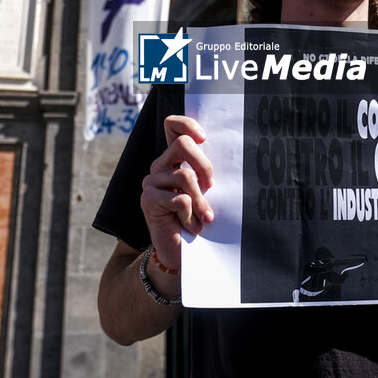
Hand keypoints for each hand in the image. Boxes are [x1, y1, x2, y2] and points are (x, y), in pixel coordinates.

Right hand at [139, 115, 214, 270]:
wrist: (180, 252)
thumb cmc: (197, 219)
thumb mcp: (205, 191)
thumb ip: (206, 171)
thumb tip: (229, 154)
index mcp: (173, 159)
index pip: (172, 126)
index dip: (187, 124)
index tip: (203, 138)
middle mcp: (160, 166)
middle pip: (182, 145)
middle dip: (204, 165)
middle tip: (212, 186)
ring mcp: (151, 181)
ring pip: (185, 176)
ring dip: (201, 201)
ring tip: (205, 218)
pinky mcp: (148, 199)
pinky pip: (180, 199)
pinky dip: (191, 215)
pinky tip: (191, 226)